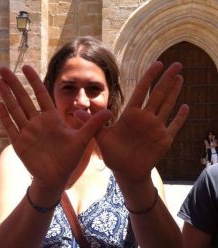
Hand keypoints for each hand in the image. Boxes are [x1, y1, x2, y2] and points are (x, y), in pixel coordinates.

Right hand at [0, 65, 111, 192]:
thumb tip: (110, 111)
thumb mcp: (82, 139)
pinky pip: (11, 127)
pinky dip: (5, 116)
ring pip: (15, 109)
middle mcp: (38, 122)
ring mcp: (27, 132)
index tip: (26, 67)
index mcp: (52, 118)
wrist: (56, 177)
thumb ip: (92, 124)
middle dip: (14, 84)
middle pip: (24, 98)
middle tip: (3, 68)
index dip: (33, 81)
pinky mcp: (20, 143)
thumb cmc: (69, 159)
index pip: (41, 95)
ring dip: (6, 96)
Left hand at [76, 61, 188, 183]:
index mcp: (131, 115)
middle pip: (158, 94)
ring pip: (167, 105)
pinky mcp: (164, 140)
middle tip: (177, 64)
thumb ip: (92, 123)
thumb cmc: (114, 154)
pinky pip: (174, 126)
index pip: (141, 91)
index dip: (149, 77)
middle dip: (167, 79)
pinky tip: (186, 106)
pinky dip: (180, 117)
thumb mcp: (101, 137)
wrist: (125, 171)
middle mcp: (145, 118)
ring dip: (174, 92)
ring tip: (180, 77)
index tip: (157, 63)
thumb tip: (75, 111)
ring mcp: (155, 128)